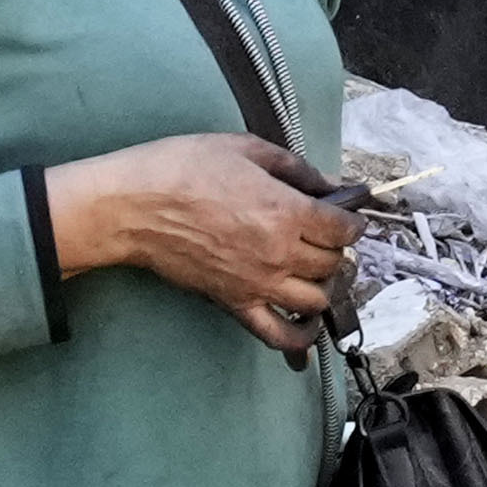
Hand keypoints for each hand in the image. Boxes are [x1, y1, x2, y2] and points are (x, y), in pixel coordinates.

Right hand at [49, 130, 350, 351]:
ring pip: (316, 298)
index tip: (349, 215)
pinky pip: (279, 334)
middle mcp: (280, 253)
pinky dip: (301, 337)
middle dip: (337, 248)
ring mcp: (258, 284)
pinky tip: (307, 323)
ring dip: (324, 285)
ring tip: (315, 270)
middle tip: (326, 235)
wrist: (133, 206)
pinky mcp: (235, 304)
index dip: (354, 220)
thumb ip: (294, 167)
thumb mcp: (244, 149)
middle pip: (333, 263)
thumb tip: (327, 183)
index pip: (344, 228)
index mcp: (286, 211)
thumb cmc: (181, 169)